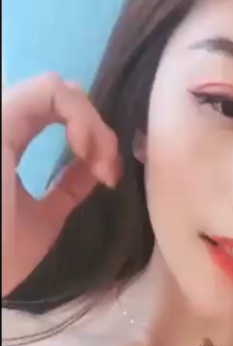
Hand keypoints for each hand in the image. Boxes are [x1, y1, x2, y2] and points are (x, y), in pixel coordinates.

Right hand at [2, 72, 120, 297]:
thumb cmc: (2, 258)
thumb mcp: (44, 218)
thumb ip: (66, 187)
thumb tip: (93, 167)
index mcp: (4, 144)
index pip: (51, 114)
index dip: (91, 137)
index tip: (107, 177)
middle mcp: (0, 124)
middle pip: (61, 97)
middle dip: (98, 130)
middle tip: (108, 171)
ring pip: (59, 87)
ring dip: (93, 123)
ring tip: (100, 164)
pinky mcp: (1, 118)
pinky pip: (52, 89)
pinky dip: (82, 115)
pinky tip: (86, 150)